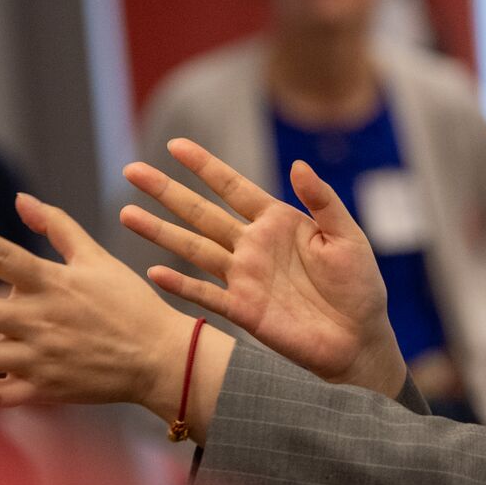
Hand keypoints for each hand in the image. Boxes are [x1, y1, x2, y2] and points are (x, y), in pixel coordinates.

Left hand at [0, 193, 228, 423]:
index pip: (2, 255)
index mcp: (53, 284)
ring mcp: (40, 358)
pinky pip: (0, 397)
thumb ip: (58, 227)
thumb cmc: (130, 303)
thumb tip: (22, 200)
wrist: (161, 358)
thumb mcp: (97, 259)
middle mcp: (40, 321)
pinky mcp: (45, 389)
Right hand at [120, 139, 404, 398]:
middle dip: (166, 192)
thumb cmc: (359, 286)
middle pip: (201, 212)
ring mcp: (244, 277)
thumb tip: (298, 164)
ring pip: (193, 248)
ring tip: (126, 213)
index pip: (233, 187)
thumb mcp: (348, 236)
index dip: (205, 166)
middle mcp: (253, 246)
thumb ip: (323, 201)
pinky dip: (180, 285)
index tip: (175, 146)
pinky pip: (205, 294)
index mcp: (278, 222)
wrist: (359, 339)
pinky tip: (152, 273)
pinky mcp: (243, 310)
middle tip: (131, 171)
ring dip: (160, 232)